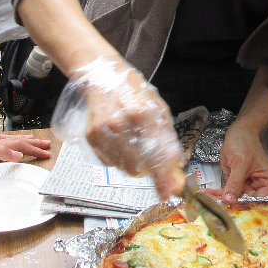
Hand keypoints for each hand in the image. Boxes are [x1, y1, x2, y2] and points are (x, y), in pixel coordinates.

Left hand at [0, 133, 51, 178]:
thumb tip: (19, 153)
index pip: (19, 145)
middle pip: (16, 141)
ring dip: (21, 142)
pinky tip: (2, 145)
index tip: (46, 153)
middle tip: (46, 145)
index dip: (33, 148)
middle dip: (32, 143)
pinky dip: (5, 145)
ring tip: (30, 140)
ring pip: (7, 142)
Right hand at [53, 57, 185, 198]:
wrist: (102, 76)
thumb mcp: (159, 109)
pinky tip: (119, 140)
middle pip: (137, 168)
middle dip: (148, 169)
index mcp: (142, 113)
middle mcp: (120, 123)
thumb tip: (176, 167)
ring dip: (133, 163)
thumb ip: (168, 140)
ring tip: (133, 142)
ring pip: (123, 167)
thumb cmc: (134, 91)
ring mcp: (102, 131)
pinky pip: (109, 161)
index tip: (167, 192)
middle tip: (151, 158)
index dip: (162, 177)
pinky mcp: (91, 136)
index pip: (154, 154)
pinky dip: (118, 157)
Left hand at [208, 119, 267, 200]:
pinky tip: (206, 193)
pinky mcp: (238, 182)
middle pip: (246, 201)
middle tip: (213, 205)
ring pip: (235, 198)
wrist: (239, 132)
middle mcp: (261, 185)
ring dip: (220, 198)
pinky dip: (217, 192)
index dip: (244, 205)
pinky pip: (228, 191)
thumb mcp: (240, 163)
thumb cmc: (244, 143)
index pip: (259, 201)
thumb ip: (236, 183)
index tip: (228, 208)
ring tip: (206, 199)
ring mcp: (249, 184)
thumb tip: (230, 200)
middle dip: (229, 203)